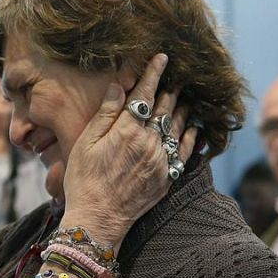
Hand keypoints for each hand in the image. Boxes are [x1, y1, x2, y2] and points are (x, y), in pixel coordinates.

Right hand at [62, 54, 197, 247]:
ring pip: (178, 126)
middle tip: (176, 73)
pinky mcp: (167, 177)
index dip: (154, 73)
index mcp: (127, 131)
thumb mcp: (86, 144)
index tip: (162, 57)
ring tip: (185, 95)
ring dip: (182, 107)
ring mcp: (161, 161)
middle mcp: (149, 143)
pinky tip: (193, 126)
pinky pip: (186, 151)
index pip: (145, 94)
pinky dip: (191, 135)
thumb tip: (120, 86)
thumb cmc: (84, 181)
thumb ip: (105, 114)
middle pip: (165, 107)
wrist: (97, 220)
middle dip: (171, 88)